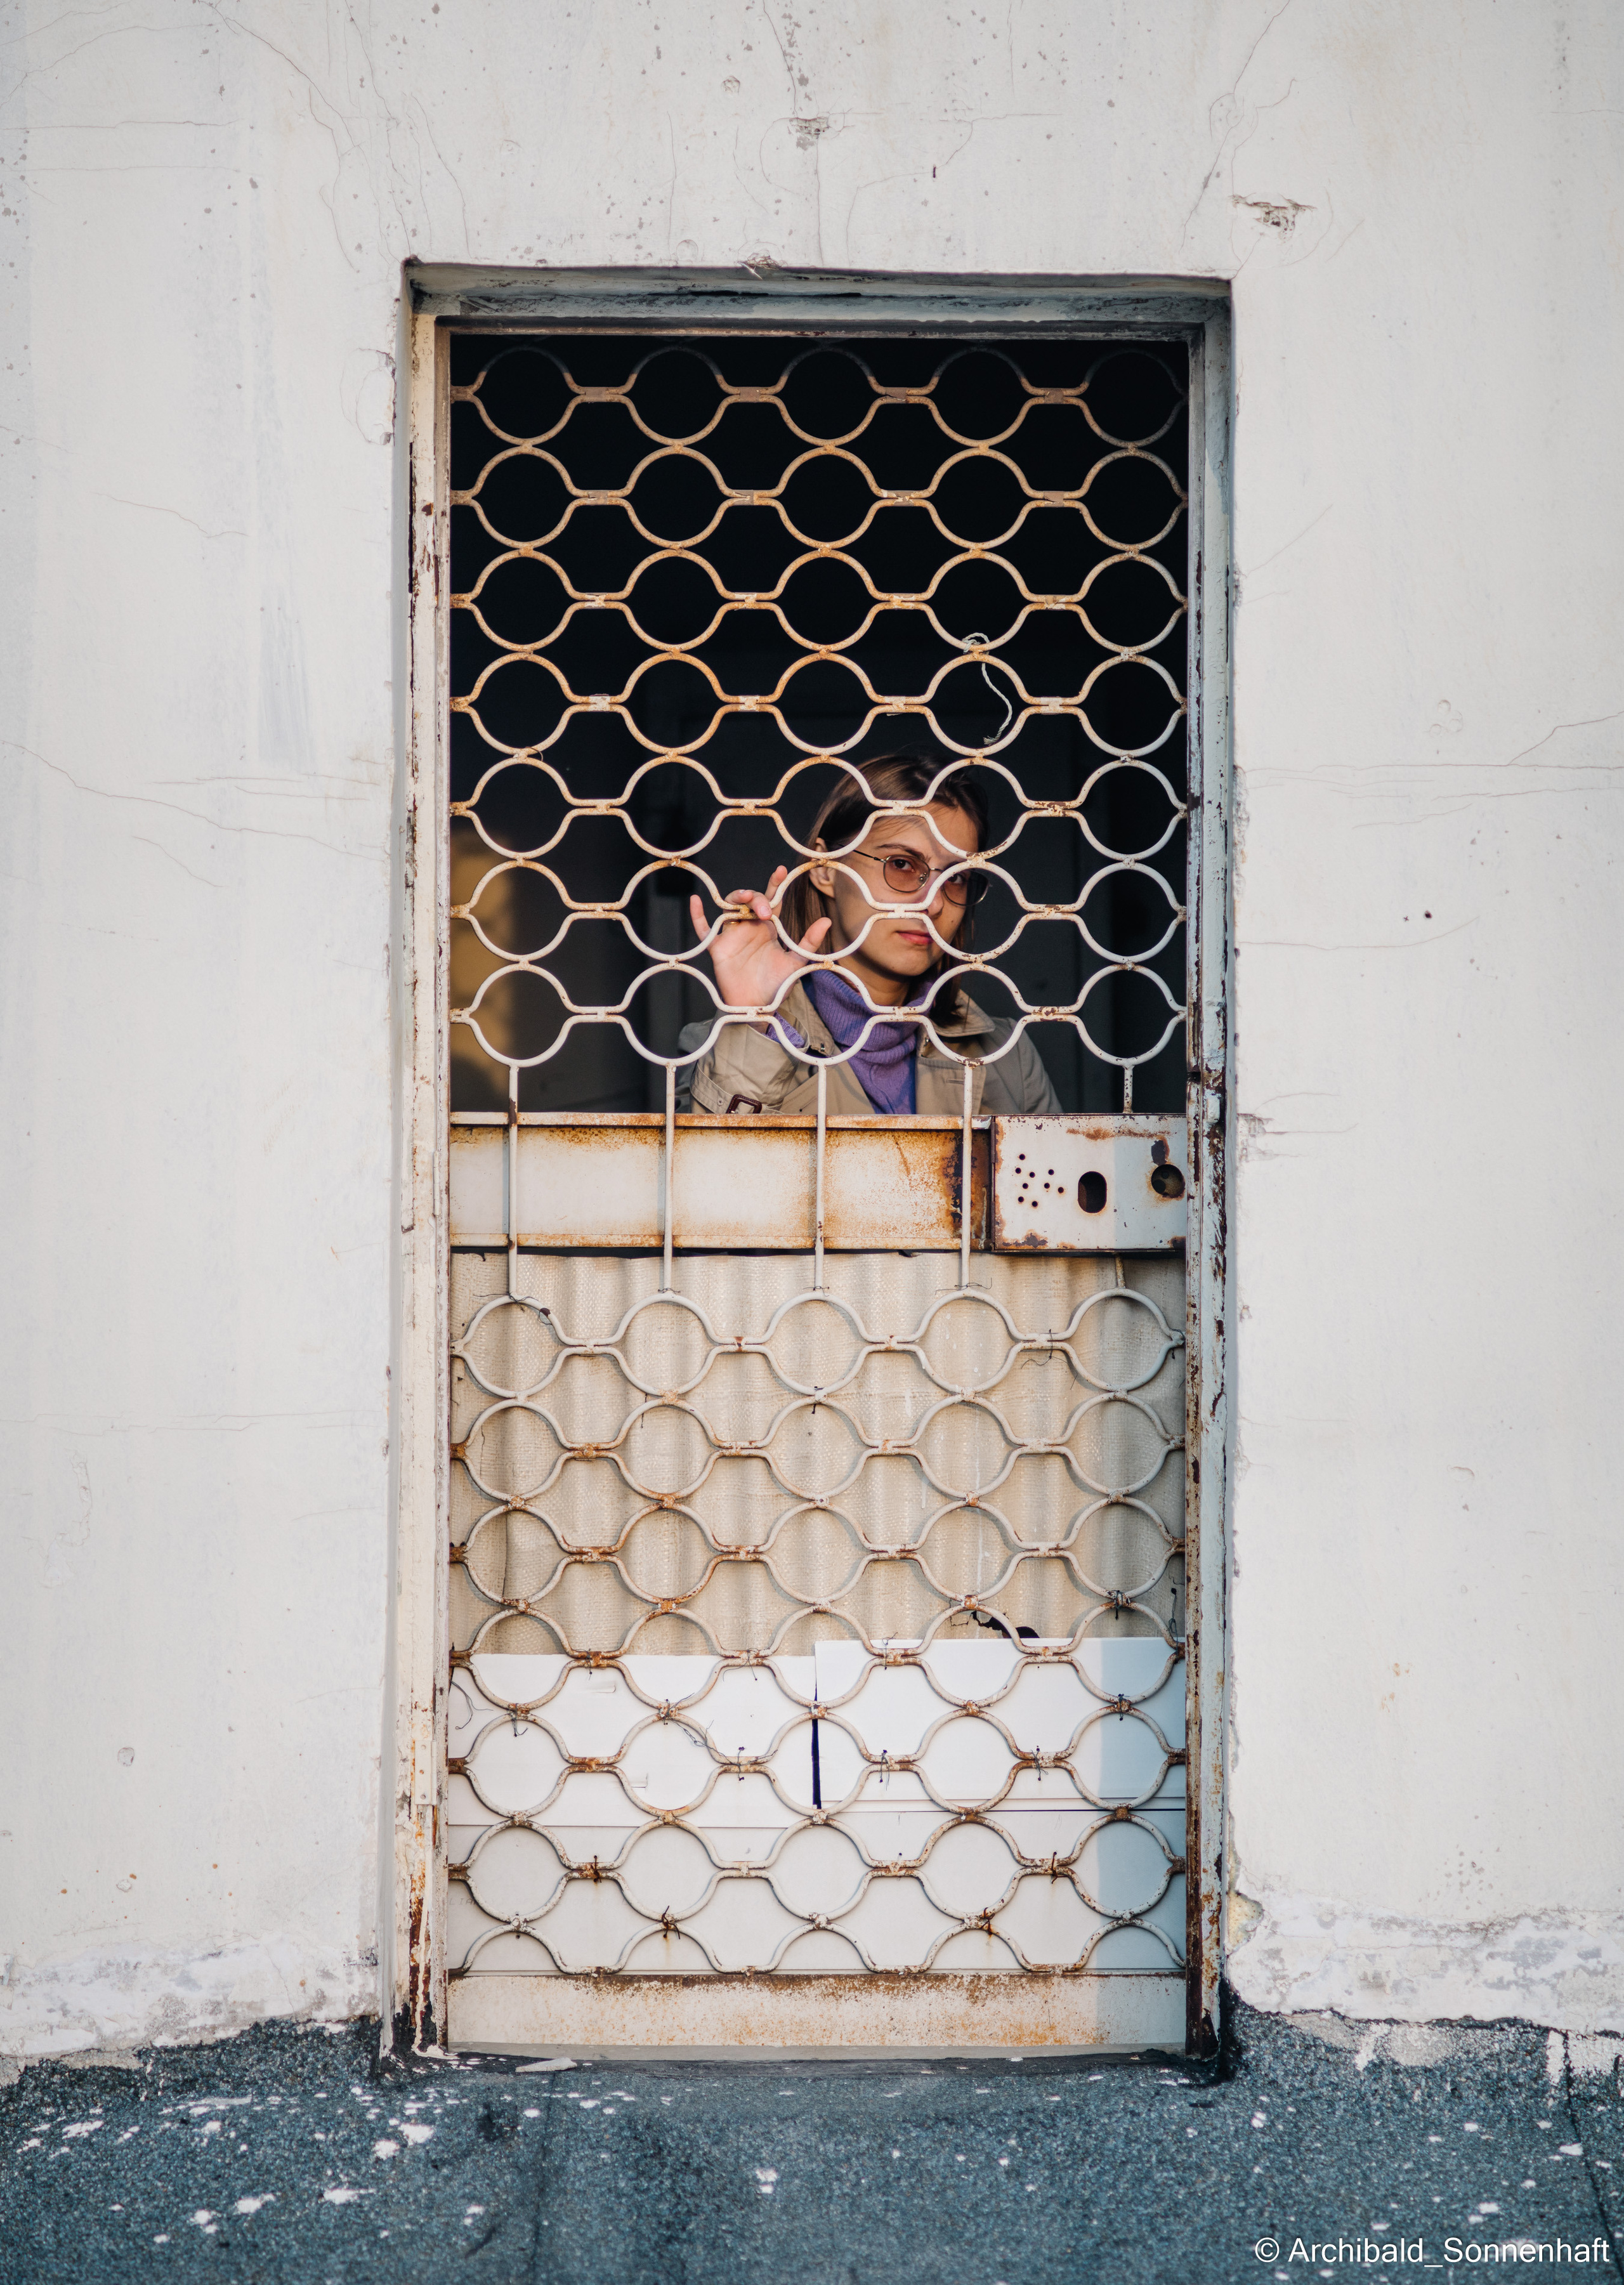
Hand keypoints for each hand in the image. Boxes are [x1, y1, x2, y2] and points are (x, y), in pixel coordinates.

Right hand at [689, 865, 831, 1013]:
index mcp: (768, 928)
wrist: (758, 1006)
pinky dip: (697, 915)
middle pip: (749, 901)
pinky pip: (704, 929)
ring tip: (744, 899)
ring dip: (735, 898)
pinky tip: (695, 900)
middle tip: (767, 912)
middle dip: (757, 899)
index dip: (775, 885)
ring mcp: (732, 936)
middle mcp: (750, 928)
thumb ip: (809, 942)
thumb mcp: (796, 962)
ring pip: (729, 907)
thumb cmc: (777, 986)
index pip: (771, 901)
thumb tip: (827, 920)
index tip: (780, 871)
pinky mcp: (717, 948)